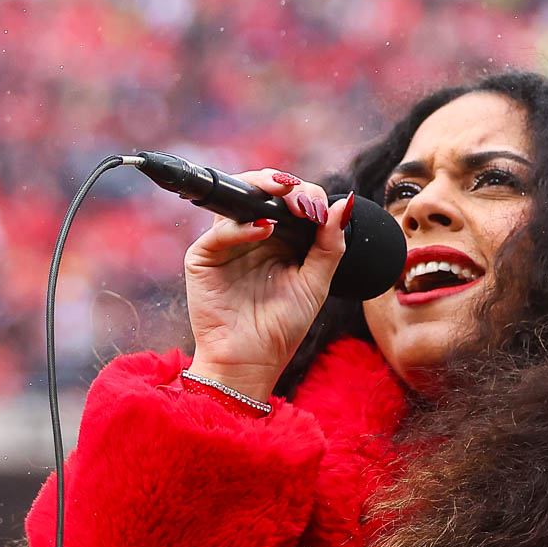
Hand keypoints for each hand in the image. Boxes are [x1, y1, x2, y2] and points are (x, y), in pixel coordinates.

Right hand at [184, 169, 351, 402]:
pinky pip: (219, 232)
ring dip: (261, 191)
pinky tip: (264, 229)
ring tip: (286, 198)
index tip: (319, 207)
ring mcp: (227, 243)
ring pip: (237, 201)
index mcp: (281, 239)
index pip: (291, 201)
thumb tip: (344, 205)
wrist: (251, 361)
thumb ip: (329, 246)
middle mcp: (252, 235)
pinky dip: (242, 227)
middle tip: (299, 194)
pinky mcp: (204, 257)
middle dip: (281, 184)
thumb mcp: (315, 284)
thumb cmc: (282, 328)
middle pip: (261, 191)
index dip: (306, 196)